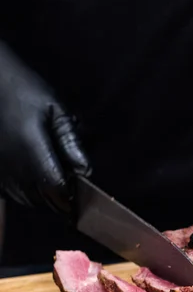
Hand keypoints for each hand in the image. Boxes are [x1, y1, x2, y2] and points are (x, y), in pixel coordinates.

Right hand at [0, 41, 90, 212]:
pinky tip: (36, 172)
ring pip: (28, 199)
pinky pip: (12, 193)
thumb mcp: (56, 110)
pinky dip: (28, 190)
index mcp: (31, 152)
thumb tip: (86, 171)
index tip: (84, 186)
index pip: (57, 189)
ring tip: (56, 173)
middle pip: (44, 200)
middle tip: (73, 178)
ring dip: (46, 195)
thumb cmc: (24, 91)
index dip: (73, 193)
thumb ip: (71, 142)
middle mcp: (12, 167)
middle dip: (62, 194)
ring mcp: (0, 172)